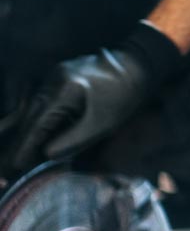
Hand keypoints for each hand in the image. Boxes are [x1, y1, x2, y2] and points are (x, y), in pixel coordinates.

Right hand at [10, 22, 180, 171]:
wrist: (136, 66)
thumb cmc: (124, 95)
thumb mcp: (103, 123)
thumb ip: (75, 139)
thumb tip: (48, 154)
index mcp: (63, 91)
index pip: (37, 124)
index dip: (26, 146)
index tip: (16, 165)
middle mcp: (52, 81)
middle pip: (29, 115)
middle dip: (21, 140)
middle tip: (12, 164)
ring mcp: (53, 76)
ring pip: (32, 107)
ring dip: (26, 130)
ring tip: (20, 152)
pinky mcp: (57, 76)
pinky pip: (39, 99)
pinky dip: (35, 117)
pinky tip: (33, 131)